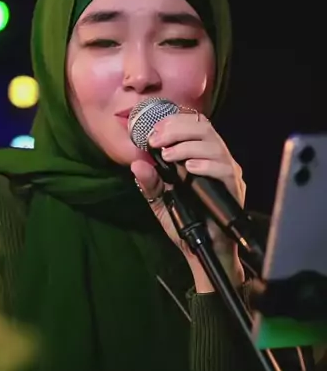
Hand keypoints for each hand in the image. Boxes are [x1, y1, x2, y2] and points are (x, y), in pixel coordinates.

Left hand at [131, 112, 245, 288]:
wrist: (202, 249)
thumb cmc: (186, 221)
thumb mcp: (160, 200)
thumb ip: (149, 182)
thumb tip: (137, 163)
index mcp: (201, 155)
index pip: (193, 124)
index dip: (173, 121)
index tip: (153, 130)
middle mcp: (217, 158)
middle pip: (204, 128)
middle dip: (177, 129)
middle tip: (157, 140)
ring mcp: (227, 172)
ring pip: (214, 145)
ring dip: (187, 146)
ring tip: (168, 156)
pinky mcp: (233, 188)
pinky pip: (224, 169)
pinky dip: (206, 165)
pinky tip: (190, 168)